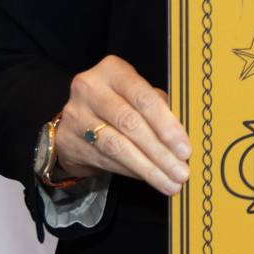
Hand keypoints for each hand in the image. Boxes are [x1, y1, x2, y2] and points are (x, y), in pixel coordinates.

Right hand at [50, 54, 190, 194]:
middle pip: (131, 124)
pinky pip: (107, 159)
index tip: (185, 148)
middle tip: (181, 171)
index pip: (144, 98)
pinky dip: (133, 171)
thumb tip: (184, 135)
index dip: (167, 125)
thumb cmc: (118, 104)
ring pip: (118, 146)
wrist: (74, 121)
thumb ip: (160, 107)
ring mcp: (76, 115)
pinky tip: (149, 178)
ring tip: (170, 182)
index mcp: (113, 70)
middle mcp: (90, 89)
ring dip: (148, 168)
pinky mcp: (68, 141)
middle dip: (160, 151)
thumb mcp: (138, 96)